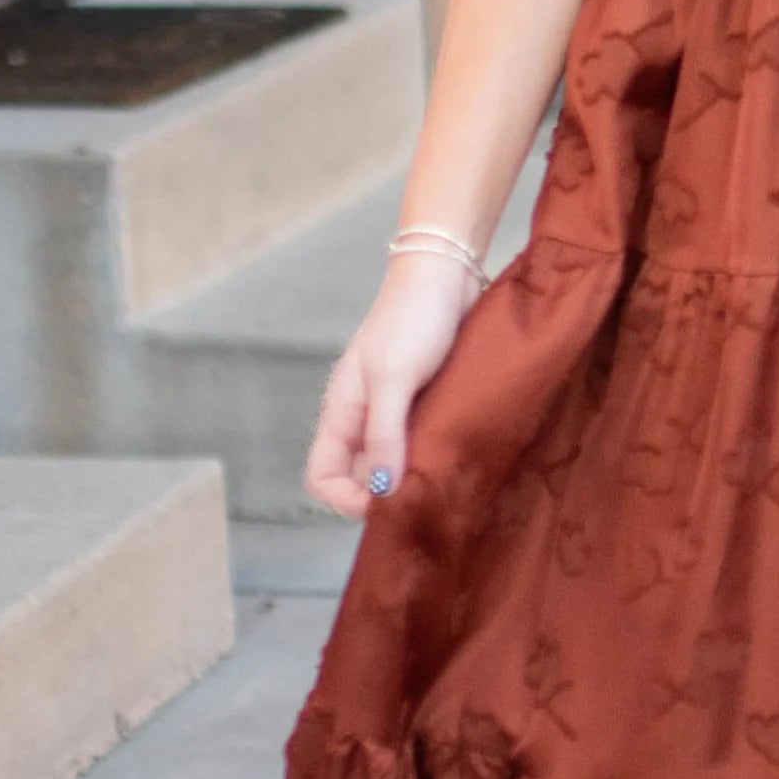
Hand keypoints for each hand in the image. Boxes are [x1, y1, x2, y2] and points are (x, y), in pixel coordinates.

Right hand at [304, 249, 478, 517]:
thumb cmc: (413, 319)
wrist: (447, 275)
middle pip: (359, 478)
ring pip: (393, 464)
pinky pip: (420, 445)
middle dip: (384, 496)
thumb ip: (383, 436)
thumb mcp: (393, 379)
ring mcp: (394, 411)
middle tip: (423, 499)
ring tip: (443, 483)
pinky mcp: (424, 403)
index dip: (347, 499)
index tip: (387, 503)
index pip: (323, 476)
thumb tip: (379, 493)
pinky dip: (432, 458)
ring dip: (412, 478)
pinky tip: (455, 460)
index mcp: (341, 412)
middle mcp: (363, 418)